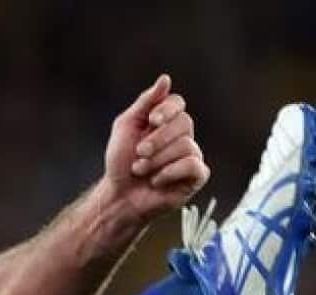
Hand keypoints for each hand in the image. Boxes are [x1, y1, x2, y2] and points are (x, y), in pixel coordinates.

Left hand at [103, 74, 209, 221]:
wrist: (119, 195)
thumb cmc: (121, 162)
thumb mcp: (126, 126)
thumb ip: (146, 102)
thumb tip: (165, 79)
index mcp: (166, 122)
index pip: (178, 103)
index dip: (167, 109)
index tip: (151, 120)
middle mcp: (181, 136)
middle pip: (184, 123)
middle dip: (156, 140)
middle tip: (138, 154)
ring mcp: (191, 155)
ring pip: (186, 145)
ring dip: (157, 160)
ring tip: (142, 171)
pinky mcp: (196, 176)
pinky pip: (193, 165)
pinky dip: (170, 173)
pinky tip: (157, 180)